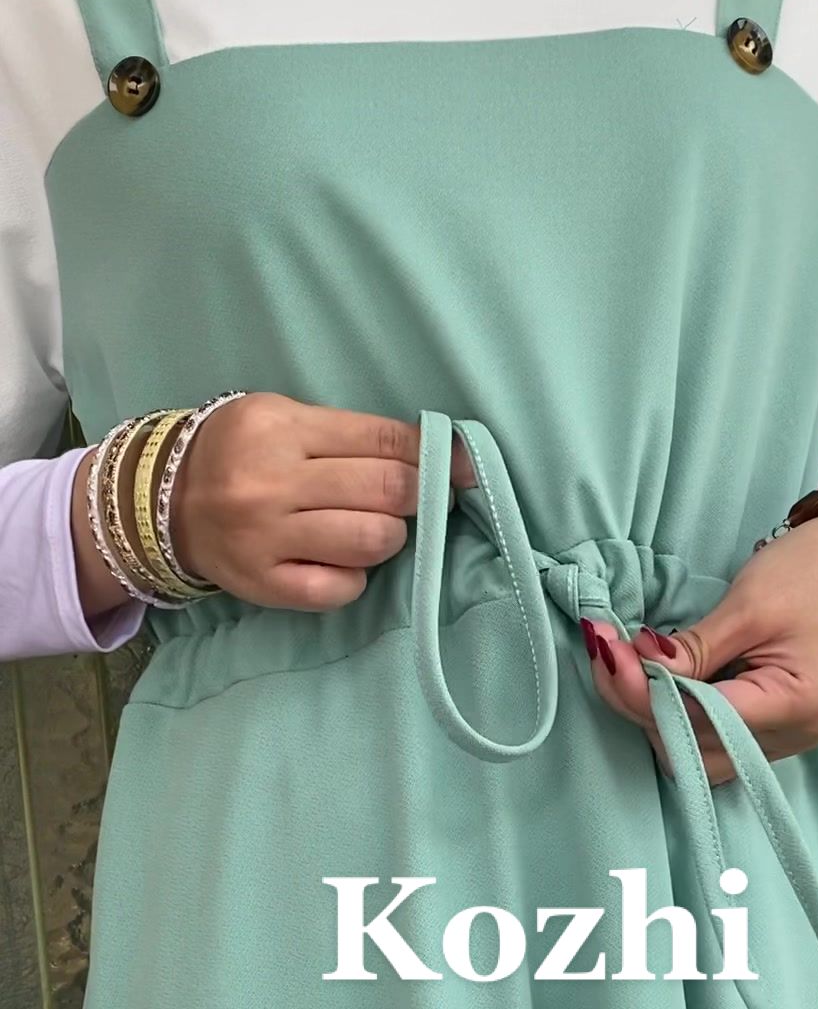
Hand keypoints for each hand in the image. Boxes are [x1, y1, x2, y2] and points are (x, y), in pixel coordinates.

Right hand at [73, 393, 478, 618]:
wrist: (162, 502)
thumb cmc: (240, 453)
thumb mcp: (283, 419)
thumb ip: (350, 435)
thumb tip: (437, 453)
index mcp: (282, 430)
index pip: (384, 442)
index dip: (435, 455)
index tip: (463, 466)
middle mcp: (273, 483)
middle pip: (389, 491)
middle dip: (421, 495)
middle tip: (421, 498)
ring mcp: (267, 538)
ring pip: (372, 541)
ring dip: (389, 536)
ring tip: (372, 528)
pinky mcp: (265, 585)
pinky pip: (340, 589)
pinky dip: (354, 577)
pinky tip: (341, 561)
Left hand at [582, 509, 817, 783]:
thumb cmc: (810, 574)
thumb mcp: (747, 606)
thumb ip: (691, 650)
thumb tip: (632, 668)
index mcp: (796, 704)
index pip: (701, 718)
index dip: (644, 692)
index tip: (606, 651)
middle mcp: (791, 738)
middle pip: (691, 750)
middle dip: (641, 706)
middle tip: (606, 654)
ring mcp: (781, 742)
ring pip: (694, 755)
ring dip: (652, 715)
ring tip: (623, 666)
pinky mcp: (768, 732)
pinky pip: (709, 742)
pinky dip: (675, 716)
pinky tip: (654, 681)